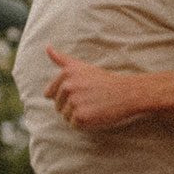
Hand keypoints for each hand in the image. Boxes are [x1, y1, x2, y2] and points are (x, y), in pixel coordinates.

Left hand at [44, 47, 173, 130]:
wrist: (126, 92)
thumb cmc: (103, 81)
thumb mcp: (82, 66)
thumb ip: (62, 59)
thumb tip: (47, 47)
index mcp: (65, 74)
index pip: (49, 94)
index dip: (64, 96)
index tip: (80, 92)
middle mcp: (67, 87)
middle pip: (58, 107)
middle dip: (72, 106)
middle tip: (90, 99)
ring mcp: (74, 101)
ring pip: (66, 117)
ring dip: (78, 116)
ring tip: (94, 106)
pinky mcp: (81, 116)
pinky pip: (74, 125)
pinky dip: (85, 123)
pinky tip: (96, 114)